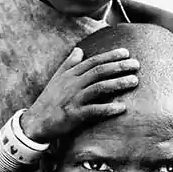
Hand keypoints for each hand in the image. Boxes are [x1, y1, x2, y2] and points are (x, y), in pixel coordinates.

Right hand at [21, 47, 138, 143]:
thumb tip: (79, 50)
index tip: (126, 53)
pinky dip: (108, 108)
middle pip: (99, 71)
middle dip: (119, 66)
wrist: (36, 121)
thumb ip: (69, 64)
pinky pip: (94, 110)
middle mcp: (73, 84)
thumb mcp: (57, 79)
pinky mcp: (74, 115)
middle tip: (137, 65)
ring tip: (134, 81)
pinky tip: (122, 108)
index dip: (111, 56)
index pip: (94, 61)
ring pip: (99, 87)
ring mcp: (73, 99)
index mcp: (71, 74)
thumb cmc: (49, 100)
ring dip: (118, 83)